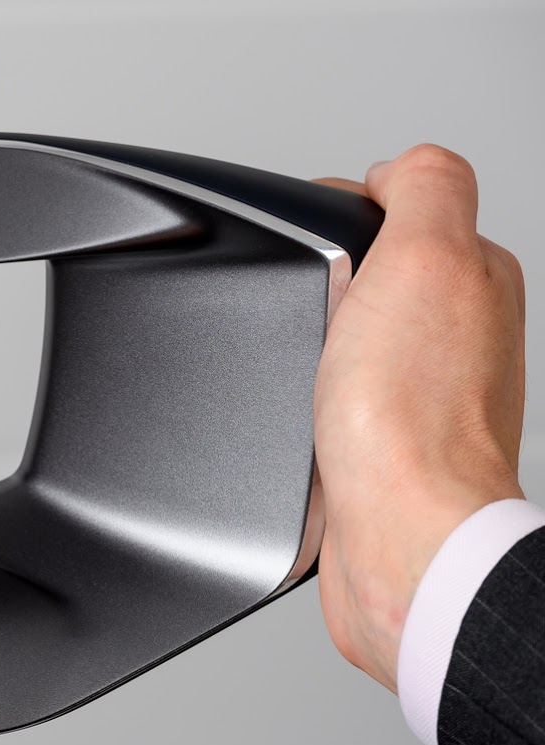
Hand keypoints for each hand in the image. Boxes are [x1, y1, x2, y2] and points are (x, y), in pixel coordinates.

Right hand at [313, 145, 526, 690]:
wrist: (398, 539)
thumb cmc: (410, 423)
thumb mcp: (426, 257)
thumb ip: (422, 185)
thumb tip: (391, 170)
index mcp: (478, 277)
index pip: (397, 208)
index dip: (342, 216)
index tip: (322, 253)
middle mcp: (459, 334)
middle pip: (357, 273)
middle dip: (317, 288)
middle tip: (320, 324)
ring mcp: (420, 392)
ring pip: (333, 338)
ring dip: (303, 351)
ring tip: (312, 378)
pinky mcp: (379, 444)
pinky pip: (320, 399)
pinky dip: (300, 404)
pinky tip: (307, 420)